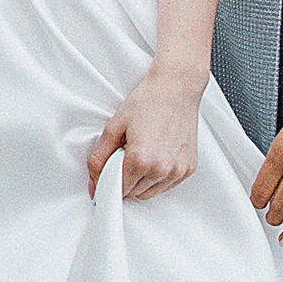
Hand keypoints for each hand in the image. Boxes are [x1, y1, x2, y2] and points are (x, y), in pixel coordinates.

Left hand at [85, 63, 205, 199]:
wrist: (176, 88)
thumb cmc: (147, 102)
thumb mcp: (114, 127)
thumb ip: (98, 159)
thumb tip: (93, 184)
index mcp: (141, 161)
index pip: (119, 190)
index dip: (110, 181)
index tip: (109, 171)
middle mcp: (162, 170)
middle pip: (134, 193)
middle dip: (126, 179)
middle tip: (127, 154)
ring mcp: (178, 171)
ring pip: (150, 193)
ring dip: (142, 181)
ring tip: (143, 153)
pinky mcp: (189, 168)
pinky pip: (167, 185)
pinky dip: (158, 177)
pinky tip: (157, 154)